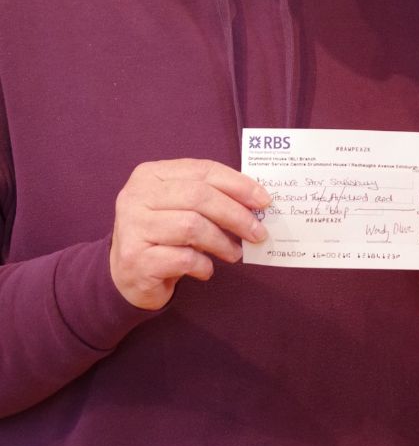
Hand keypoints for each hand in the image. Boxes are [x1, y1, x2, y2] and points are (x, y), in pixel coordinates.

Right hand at [108, 160, 270, 310]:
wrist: (127, 274)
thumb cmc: (164, 235)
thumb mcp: (183, 207)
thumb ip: (212, 197)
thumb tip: (258, 202)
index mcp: (151, 174)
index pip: (203, 170)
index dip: (239, 184)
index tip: (264, 201)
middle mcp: (136, 197)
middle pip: (199, 197)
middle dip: (236, 215)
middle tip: (258, 232)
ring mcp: (132, 228)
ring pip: (192, 227)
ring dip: (222, 243)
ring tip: (235, 253)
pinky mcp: (134, 259)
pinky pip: (182, 258)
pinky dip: (203, 265)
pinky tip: (206, 270)